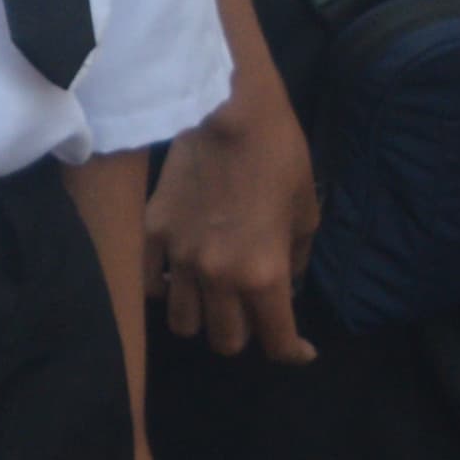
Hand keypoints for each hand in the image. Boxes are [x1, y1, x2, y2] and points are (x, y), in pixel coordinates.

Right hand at [147, 76, 318, 362]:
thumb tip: (285, 281)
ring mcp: (179, 257)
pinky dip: (167, 291)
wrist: (224, 106)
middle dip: (247, 335)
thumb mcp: (307, 210)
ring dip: (204, 319)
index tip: (300, 349)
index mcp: (263, 274)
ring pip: (184, 323)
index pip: (278, 342)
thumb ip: (295, 257)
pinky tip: (179, 278)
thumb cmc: (279, 153)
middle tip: (254, 315)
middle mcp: (218, 277)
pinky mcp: (151, 233)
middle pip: (226, 341)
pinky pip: (152, 285)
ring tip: (212, 301)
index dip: (294, 353)